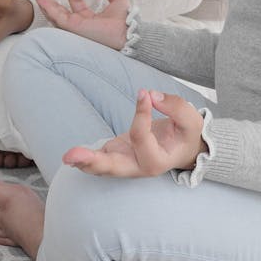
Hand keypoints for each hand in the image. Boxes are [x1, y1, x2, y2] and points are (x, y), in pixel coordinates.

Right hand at [30, 0, 129, 50]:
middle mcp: (76, 23)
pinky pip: (54, 14)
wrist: (127, 33)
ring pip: (51, 12)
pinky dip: (46, 3)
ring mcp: (72, 26)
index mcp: (86, 17)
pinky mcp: (71, 27)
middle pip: (56, 8)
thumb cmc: (124, 21)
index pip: (75, 0)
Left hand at [63, 89, 206, 177]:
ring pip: (101, 167)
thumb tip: (150, 95)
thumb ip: (175, 106)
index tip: (145, 93)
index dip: (141, 113)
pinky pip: (98, 160)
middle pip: (113, 167)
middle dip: (93, 161)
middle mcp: (138, 167)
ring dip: (84, 161)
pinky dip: (85, 158)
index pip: (141, 136)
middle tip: (72, 156)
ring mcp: (124, 163)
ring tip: (68, 157)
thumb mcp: (192, 120)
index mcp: (158, 161)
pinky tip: (72, 155)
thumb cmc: (186, 134)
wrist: (182, 147)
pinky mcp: (116, 155)